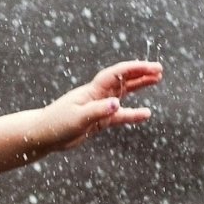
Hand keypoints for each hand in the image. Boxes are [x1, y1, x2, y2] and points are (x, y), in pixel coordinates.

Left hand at [47, 60, 162, 150]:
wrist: (44, 135)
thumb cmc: (56, 124)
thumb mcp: (78, 118)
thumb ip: (98, 111)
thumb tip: (117, 104)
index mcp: (93, 90)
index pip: (117, 74)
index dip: (135, 69)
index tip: (151, 67)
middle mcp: (98, 95)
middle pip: (123, 80)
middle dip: (141, 73)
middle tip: (159, 69)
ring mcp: (99, 106)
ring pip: (124, 93)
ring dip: (140, 86)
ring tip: (157, 80)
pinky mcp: (99, 120)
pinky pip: (120, 115)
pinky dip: (133, 114)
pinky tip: (146, 114)